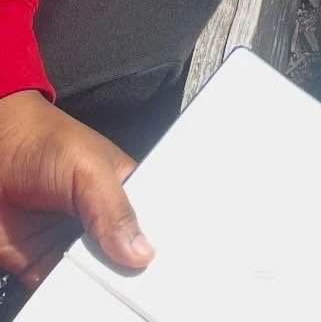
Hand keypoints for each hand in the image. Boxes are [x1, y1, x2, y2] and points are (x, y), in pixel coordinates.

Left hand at [0, 91, 150, 287]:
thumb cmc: (45, 142)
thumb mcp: (88, 169)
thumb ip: (114, 209)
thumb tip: (143, 253)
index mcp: (123, 190)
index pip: (149, 223)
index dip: (156, 244)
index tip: (161, 267)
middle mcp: (100, 220)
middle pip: (123, 256)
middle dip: (127, 272)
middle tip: (135, 287)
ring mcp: (70, 243)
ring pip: (93, 276)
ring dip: (98, 286)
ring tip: (107, 294)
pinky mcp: (40, 262)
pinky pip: (58, 287)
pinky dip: (64, 294)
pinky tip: (73, 296)